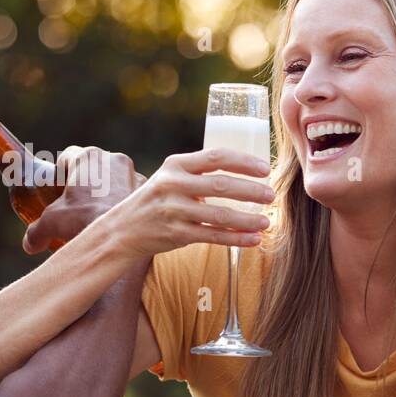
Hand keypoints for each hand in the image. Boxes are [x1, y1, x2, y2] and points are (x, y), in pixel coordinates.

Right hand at [22, 145, 136, 253]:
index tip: (56, 189)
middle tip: (75, 206)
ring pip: (115, 179)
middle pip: (92, 167)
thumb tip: (30, 244)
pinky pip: (132, 194)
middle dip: (84, 184)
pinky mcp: (149, 192)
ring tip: (97, 216)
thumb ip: (37, 231)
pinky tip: (116, 222)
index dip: (59, 172)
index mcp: (87, 157)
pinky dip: (124, 204)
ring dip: (106, 192)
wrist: (122, 240)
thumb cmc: (83, 222)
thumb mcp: (51, 224)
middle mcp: (113, 159)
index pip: (67, 157)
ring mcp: (134, 174)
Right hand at [99, 147, 273, 258]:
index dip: (244, 162)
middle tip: (271, 195)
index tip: (265, 169)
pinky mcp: (176, 234)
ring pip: (219, 215)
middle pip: (220, 185)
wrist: (124, 228)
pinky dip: (236, 239)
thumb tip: (247, 173)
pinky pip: (212, 236)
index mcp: (176, 164)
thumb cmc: (157, 199)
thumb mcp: (172, 176)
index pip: (216, 156)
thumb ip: (200, 172)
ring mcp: (174, 210)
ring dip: (247, 219)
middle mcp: (173, 185)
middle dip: (251, 191)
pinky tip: (253, 240)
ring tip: (266, 221)